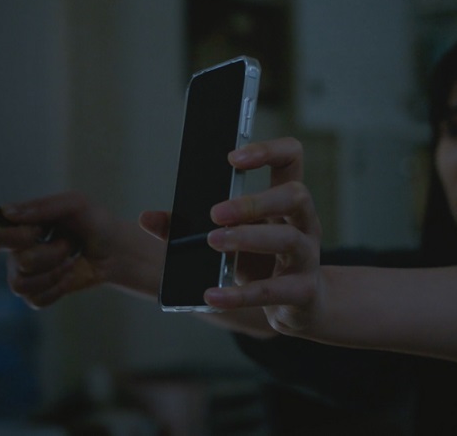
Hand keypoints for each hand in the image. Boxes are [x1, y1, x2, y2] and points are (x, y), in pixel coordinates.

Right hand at [0, 192, 120, 307]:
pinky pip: (35, 299)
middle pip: (17, 262)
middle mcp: (17, 251)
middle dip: (49, 254)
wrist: (115, 250)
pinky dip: (58, 287)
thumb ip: (43, 206)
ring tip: (70, 259)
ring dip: (55, 272)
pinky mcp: (38, 294)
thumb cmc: (95, 222)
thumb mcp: (75, 204)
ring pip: (22, 285)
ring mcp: (26, 275)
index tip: (41, 229)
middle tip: (67, 244)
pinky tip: (70, 275)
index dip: (16, 236)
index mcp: (19, 227)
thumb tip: (7, 213)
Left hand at [203, 137, 323, 333]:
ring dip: (248, 237)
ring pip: (288, 238)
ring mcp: (308, 257)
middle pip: (295, 195)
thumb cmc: (262, 263)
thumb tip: (148, 219)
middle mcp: (305, 223)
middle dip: (254, 200)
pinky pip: (274, 291)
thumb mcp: (230, 240)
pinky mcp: (302, 292)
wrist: (298, 307)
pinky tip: (213, 294)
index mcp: (286, 202)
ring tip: (214, 241)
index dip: (267, 150)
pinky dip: (240, 294)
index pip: (291, 157)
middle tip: (216, 212)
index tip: (233, 158)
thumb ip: (189, 228)